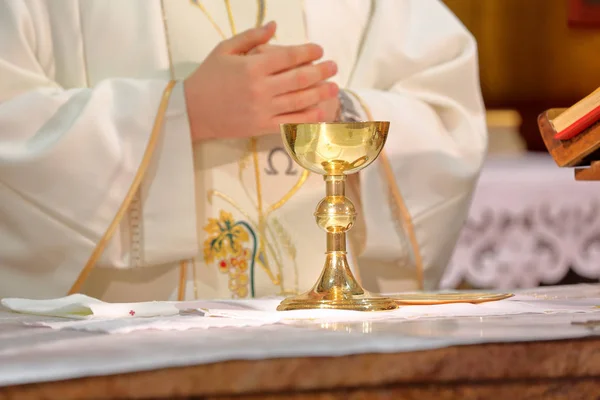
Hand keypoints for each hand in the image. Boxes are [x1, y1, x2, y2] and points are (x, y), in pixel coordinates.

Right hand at [184, 22, 338, 141]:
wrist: (192, 111)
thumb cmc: (208, 77)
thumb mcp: (225, 50)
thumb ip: (251, 37)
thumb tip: (275, 26)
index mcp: (252, 67)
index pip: (288, 57)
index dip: (308, 52)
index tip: (319, 50)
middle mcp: (261, 88)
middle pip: (299, 79)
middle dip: (320, 71)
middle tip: (334, 66)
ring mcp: (263, 110)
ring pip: (299, 102)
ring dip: (320, 94)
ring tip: (334, 87)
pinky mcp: (262, 127)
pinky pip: (291, 123)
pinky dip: (308, 119)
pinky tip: (321, 113)